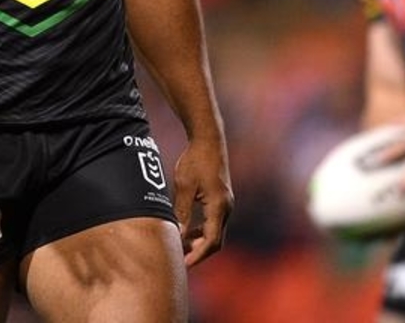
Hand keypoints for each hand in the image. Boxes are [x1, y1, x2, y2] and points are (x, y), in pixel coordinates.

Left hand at [171, 137, 233, 266]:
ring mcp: (226, 204)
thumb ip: (182, 212)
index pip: (211, 241)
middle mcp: (226, 208)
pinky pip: (214, 223)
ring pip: (215, 232)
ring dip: (200, 242)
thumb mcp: (184, 186)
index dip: (197, 255)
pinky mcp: (222, 200)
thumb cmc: (195, 160)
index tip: (183, 263)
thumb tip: (178, 235)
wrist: (208, 140)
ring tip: (181, 247)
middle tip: (179, 258)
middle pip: (216, 241)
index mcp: (218, 206)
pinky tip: (188, 232)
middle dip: (198, 252)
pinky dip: (202, 231)